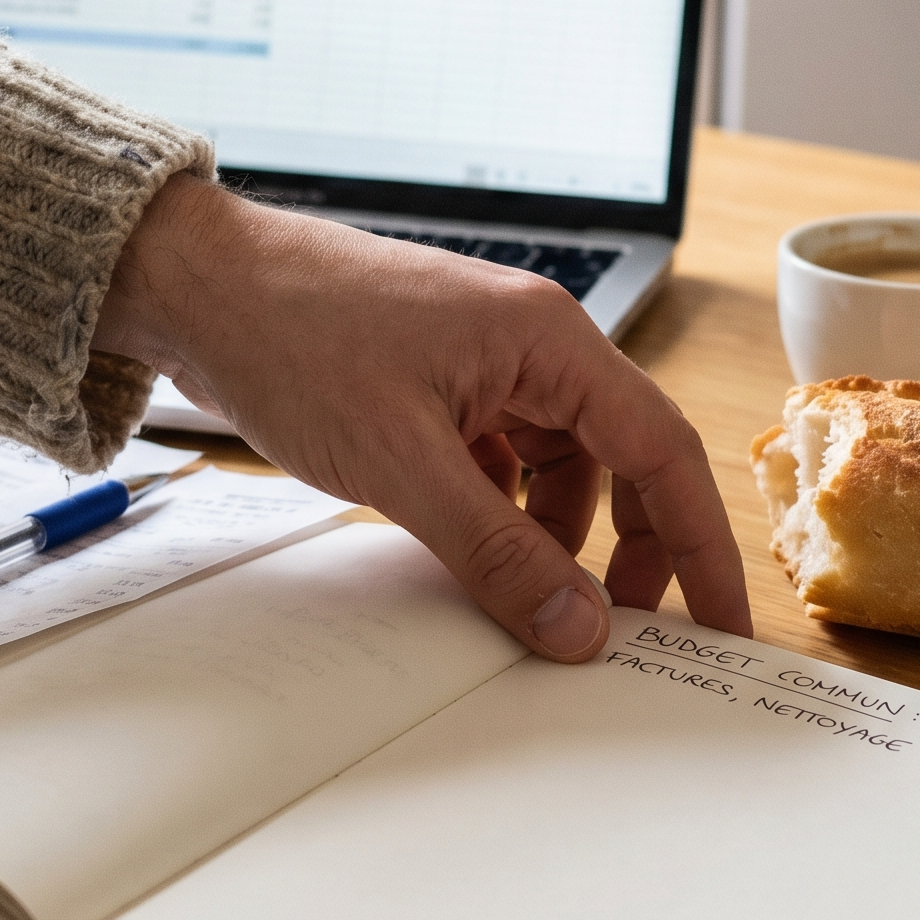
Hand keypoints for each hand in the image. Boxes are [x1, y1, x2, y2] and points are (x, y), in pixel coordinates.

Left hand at [93, 175, 751, 659]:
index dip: (701, 543)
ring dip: (555, 537)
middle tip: (622, 634)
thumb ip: (496, 551)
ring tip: (530, 604)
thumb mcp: (401, 464)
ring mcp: (484, 363)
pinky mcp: (440, 385)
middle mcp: (532, 345)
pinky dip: (500, 513)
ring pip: (558, 466)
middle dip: (633, 548)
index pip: (664, 449)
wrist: (197, 286)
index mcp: (549, 340)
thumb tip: (577, 627)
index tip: (721, 622)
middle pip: (623, 458)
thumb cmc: (293, 334)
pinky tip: (471, 556)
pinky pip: (500, 461)